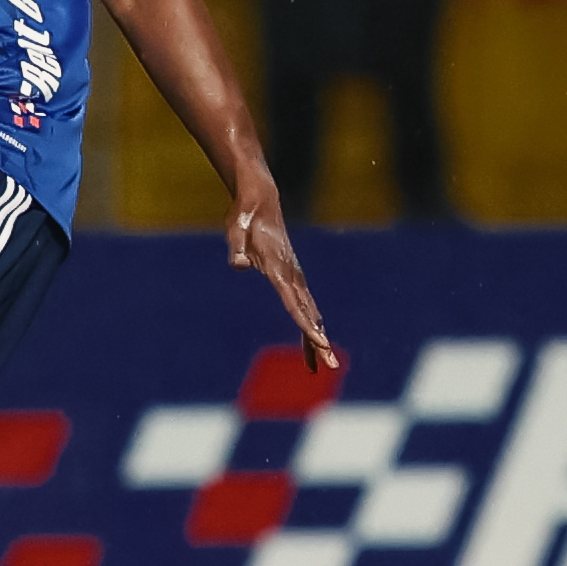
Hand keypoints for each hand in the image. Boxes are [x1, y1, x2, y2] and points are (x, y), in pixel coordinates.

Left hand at [226, 174, 338, 369]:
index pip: (294, 303)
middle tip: (331, 365)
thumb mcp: (235, 230)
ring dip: (316, 338)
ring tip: (324, 364)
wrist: (260, 200)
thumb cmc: (245, 217)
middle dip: (319, 340)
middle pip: (308, 314)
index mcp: (279, 268)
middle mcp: (291, 275)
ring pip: (309, 312)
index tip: (320, 341)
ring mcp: (294, 276)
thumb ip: (236, 248)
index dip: (306, 324)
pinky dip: (310, 325)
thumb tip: (238, 264)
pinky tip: (314, 340)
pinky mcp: (292, 276)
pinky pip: (303, 306)